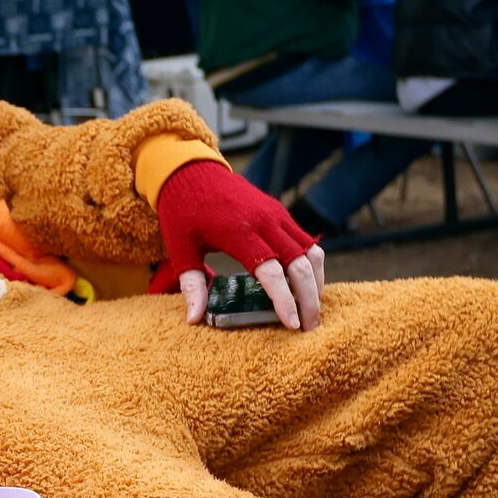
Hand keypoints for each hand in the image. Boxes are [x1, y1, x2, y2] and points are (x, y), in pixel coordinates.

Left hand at [149, 158, 323, 330]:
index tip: (291, 324)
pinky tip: (307, 286)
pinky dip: (311, 264)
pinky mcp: (280, 212)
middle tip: (308, 327)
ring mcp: (276, 215)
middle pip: (300, 264)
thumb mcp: (181, 249)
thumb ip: (192, 284)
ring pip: (311, 252)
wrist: (191, 170)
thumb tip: (194, 319)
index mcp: (238, 232)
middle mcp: (264, 222)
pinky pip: (306, 240)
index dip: (284, 300)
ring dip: (316, 282)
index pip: (271, 272)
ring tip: (311, 310)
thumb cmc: (183, 212)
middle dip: (309, 299)